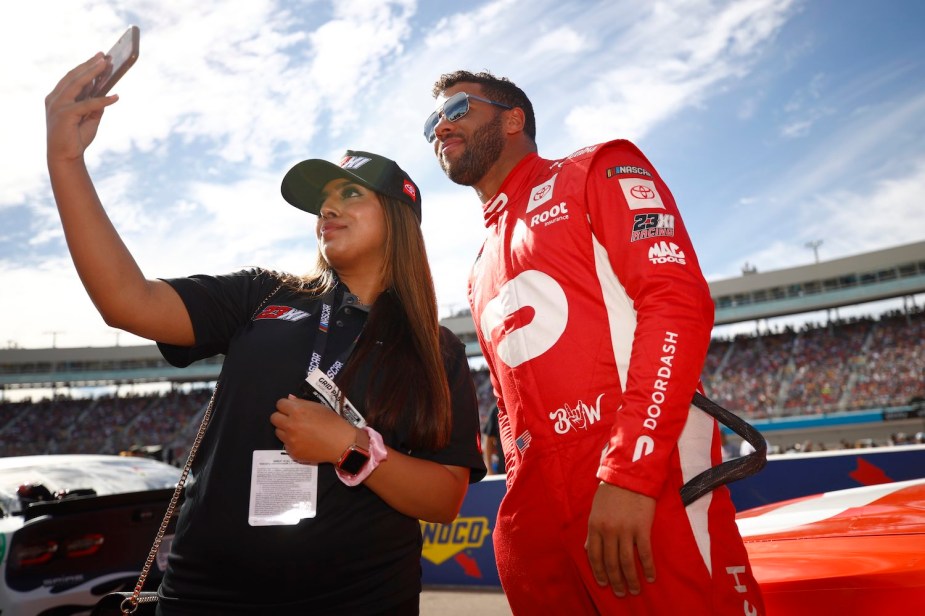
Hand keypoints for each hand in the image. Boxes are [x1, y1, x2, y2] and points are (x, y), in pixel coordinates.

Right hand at [45, 54, 118, 163]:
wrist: (65, 157)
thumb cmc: (76, 138)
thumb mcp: (89, 118)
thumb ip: (95, 105)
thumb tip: (107, 92)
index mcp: (58, 97)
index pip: (72, 77)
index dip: (86, 66)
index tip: (99, 57)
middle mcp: (55, 98)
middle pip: (74, 76)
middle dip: (89, 65)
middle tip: (104, 55)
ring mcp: (57, 105)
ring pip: (77, 84)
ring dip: (92, 73)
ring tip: (106, 65)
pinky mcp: (64, 115)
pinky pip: (87, 104)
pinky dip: (102, 100)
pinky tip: (116, 97)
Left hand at [270, 395, 356, 463]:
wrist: (341, 444)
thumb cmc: (333, 422)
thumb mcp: (319, 407)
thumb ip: (301, 403)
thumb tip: (289, 399)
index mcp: (297, 411)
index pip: (280, 404)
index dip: (286, 406)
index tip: (291, 409)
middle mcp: (290, 425)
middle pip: (274, 418)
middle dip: (282, 417)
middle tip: (292, 420)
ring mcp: (290, 440)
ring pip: (278, 432)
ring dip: (285, 430)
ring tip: (299, 432)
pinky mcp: (292, 452)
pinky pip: (286, 444)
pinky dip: (293, 442)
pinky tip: (304, 442)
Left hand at [584, 482, 656, 596]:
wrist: (630, 475)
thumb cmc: (611, 492)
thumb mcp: (595, 510)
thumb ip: (592, 531)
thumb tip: (587, 549)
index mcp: (594, 526)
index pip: (594, 556)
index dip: (598, 573)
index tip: (603, 584)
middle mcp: (608, 531)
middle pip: (610, 563)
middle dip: (615, 581)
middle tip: (621, 593)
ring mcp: (625, 530)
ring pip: (626, 563)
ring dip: (631, 580)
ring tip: (634, 590)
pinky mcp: (642, 528)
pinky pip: (644, 554)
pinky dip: (647, 568)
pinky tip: (649, 577)